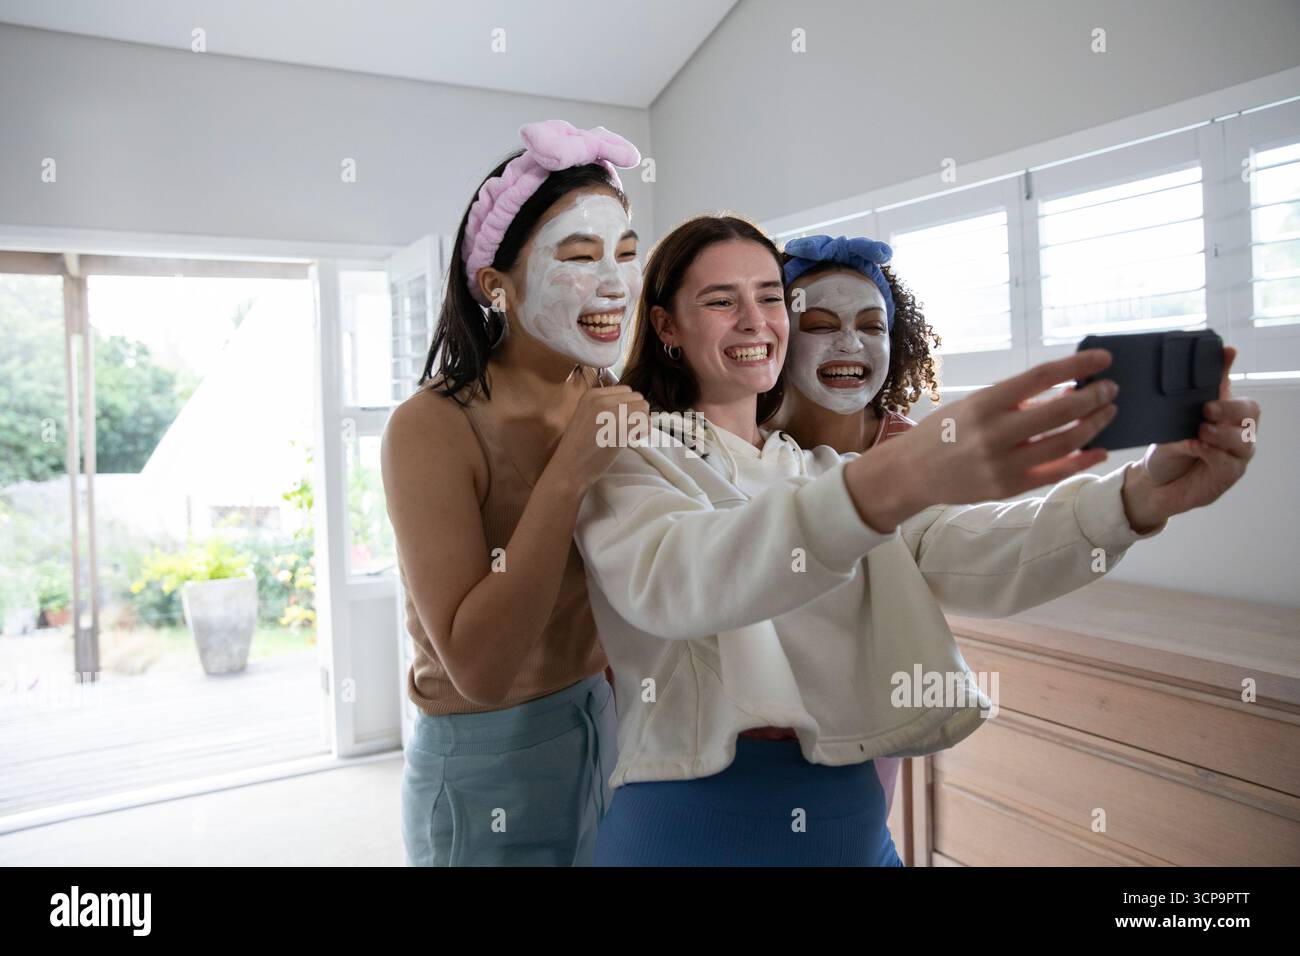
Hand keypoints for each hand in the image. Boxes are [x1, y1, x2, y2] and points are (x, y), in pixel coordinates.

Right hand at [545, 385, 649, 496]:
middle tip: (630, 431)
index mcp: (591, 394)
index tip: (624, 422)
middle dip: (638, 413)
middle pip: (637, 397)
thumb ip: (608, 409)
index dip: (630, 407)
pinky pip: (644, 420)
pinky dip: (644, 430)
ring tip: (631, 436)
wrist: (568, 468)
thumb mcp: (588, 417)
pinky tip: (634, 439)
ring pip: (643, 406)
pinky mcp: (618, 426)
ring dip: (642, 421)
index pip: (626, 391)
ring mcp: (609, 411)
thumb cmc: (580, 449)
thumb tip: (638, 407)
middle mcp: (600, 399)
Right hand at [846, 349, 1118, 529]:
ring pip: (1064, 442)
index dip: (1077, 365)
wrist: (913, 472)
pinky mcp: (1008, 487)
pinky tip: (1098, 450)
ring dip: (1093, 425)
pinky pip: (1055, 473)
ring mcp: (1002, 463)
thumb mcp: (974, 404)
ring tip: (1107, 413)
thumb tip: (1067, 390)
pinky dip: (1082, 461)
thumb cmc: (945, 432)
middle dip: (1093, 397)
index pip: (1041, 376)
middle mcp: (994, 433)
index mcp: (984, 403)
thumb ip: (1016, 399)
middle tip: (1110, 389)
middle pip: (1060, 411)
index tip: (1102, 359)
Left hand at [1120, 345, 1258, 529]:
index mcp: (1225, 416)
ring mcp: (1234, 455)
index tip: (1225, 358)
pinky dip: (1213, 453)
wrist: (1152, 483)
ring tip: (1200, 430)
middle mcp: (1235, 433)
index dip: (1232, 376)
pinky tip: (1196, 446)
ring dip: (1221, 433)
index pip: (1240, 396)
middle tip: (1206, 409)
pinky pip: (1229, 463)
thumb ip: (1192, 395)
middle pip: (1250, 414)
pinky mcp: (1226, 476)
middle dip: (1230, 409)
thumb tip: (1212, 361)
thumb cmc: (1167, 448)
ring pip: (1244, 441)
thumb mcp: (1172, 420)